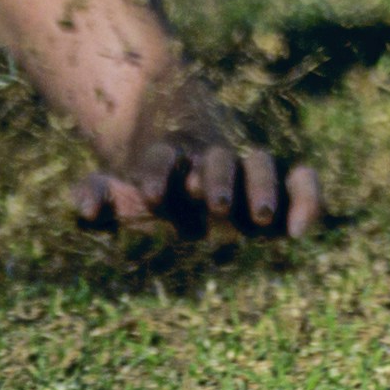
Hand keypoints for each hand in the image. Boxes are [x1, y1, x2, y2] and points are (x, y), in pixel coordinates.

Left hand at [71, 139, 324, 241]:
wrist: (190, 159)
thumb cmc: (151, 190)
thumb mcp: (118, 194)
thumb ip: (97, 196)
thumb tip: (82, 209)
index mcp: (171, 161)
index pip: (163, 159)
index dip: (158, 174)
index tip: (152, 196)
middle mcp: (213, 160)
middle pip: (218, 159)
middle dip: (219, 178)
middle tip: (218, 205)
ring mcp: (248, 169)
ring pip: (261, 163)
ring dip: (262, 186)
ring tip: (262, 217)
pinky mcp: (280, 184)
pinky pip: (301, 178)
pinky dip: (307, 196)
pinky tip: (300, 230)